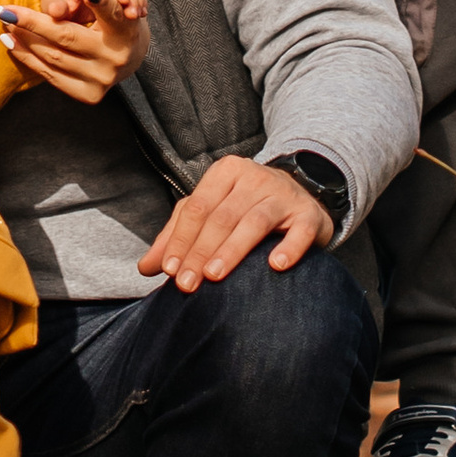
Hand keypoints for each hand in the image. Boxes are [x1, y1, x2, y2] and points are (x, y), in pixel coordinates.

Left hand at [2, 0, 147, 100]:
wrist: (128, 58)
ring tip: (5, 23)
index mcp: (127, 30)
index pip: (113, 14)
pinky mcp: (88, 95)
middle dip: (33, 22)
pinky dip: (28, 58)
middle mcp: (116, 58)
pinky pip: (51, 76)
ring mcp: (101, 79)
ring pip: (54, 57)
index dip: (103, 3)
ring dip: (24, 39)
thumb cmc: (115, 17)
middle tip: (5, 10)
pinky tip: (12, 41)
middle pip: (68, 36)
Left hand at [140, 156, 332, 291]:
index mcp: (226, 173)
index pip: (197, 207)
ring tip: (215, 276)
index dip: (180, 238)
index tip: (169, 269)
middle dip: (200, 251)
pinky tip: (275, 266)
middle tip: (186, 283)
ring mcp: (283, 195)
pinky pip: (299, 231)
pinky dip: (288, 248)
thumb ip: (178, 235)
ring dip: (232, 251)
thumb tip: (146, 267)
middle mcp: (254, 178)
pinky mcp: (308, 214)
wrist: (301, 194)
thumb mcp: (211, 211)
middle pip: (222, 216)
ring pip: (254, 221)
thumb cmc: (246, 206)